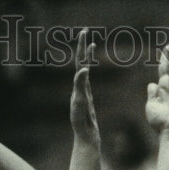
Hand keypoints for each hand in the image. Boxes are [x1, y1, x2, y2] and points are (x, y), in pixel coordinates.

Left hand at [70, 28, 99, 143]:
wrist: (85, 138)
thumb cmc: (81, 124)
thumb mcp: (80, 103)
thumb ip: (80, 86)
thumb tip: (83, 69)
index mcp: (78, 86)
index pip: (80, 62)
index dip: (82, 47)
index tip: (85, 33)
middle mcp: (79, 88)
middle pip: (81, 63)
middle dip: (83, 47)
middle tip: (85, 31)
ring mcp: (83, 93)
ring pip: (84, 70)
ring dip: (87, 57)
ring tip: (91, 44)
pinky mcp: (87, 99)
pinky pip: (88, 80)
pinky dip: (89, 71)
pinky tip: (89, 69)